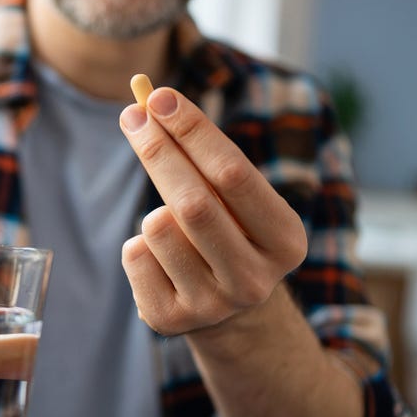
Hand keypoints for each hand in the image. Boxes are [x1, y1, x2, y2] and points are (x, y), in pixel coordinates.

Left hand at [118, 87, 307, 335]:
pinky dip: (139, 245)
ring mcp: (211, 305)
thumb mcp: (234, 199)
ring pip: (157, 228)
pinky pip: (134, 256)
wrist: (229, 313)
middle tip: (131, 114)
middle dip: (158, 151)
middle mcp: (253, 279)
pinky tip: (162, 260)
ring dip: (154, 212)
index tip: (159, 97)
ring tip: (172, 227)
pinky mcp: (169, 320)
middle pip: (192, 202)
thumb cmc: (230, 233)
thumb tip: (149, 102)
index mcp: (285, 240)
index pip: (234, 173)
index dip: (193, 131)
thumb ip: (202, 156)